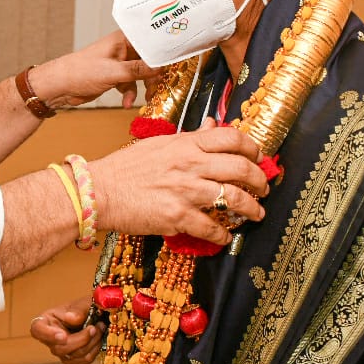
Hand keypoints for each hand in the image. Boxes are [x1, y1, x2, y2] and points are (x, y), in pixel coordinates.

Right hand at [29, 296, 103, 363]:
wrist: (96, 314)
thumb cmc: (84, 307)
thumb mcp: (81, 303)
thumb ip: (77, 310)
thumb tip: (72, 318)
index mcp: (46, 320)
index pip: (37, 330)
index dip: (48, 335)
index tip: (63, 335)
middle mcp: (50, 338)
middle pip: (58, 348)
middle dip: (80, 339)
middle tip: (94, 327)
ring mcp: (60, 350)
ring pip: (72, 356)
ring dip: (91, 343)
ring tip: (100, 328)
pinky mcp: (72, 359)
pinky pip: (82, 361)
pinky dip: (94, 350)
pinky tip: (98, 338)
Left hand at [31, 31, 154, 109]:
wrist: (60, 87)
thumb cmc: (80, 71)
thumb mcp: (114, 72)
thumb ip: (138, 70)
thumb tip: (159, 67)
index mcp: (123, 39)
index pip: (150, 41)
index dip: (163, 51)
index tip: (175, 62)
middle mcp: (123, 49)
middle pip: (149, 60)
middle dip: (154, 75)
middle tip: (160, 87)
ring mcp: (119, 63)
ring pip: (141, 74)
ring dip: (144, 87)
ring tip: (147, 98)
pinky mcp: (114, 76)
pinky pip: (130, 84)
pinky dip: (130, 93)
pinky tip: (127, 103)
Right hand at [89, 119, 268, 244]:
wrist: (100, 192)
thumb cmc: (125, 168)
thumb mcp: (159, 144)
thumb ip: (189, 138)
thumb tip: (211, 127)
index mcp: (185, 144)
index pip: (232, 138)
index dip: (253, 147)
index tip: (258, 157)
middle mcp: (190, 165)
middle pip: (241, 167)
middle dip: (260, 180)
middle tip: (264, 188)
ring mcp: (185, 191)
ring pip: (234, 198)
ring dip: (252, 209)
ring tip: (256, 214)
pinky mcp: (177, 216)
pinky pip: (211, 227)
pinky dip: (223, 234)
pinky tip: (225, 236)